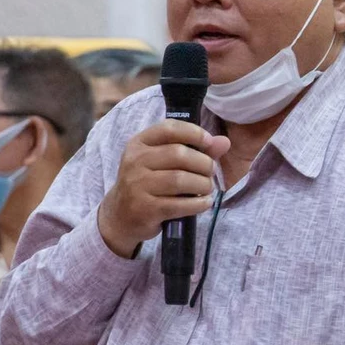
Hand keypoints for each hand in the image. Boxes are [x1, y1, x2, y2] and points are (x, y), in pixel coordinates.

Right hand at [98, 120, 230, 257]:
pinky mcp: (145, 209)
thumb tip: (224, 142)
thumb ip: (193, 149)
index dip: (194, 133)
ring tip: (207, 188)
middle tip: (210, 172)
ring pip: (180, 180)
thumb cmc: (147, 183)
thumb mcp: (162, 162)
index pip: (169, 129)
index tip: (208, 142)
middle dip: (203, 163)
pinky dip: (198, 204)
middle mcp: (135, 162)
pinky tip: (204, 202)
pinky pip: (179, 205)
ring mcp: (138, 186)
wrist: (121, 216)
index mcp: (139, 143)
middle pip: (179, 154)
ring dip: (202, 184)